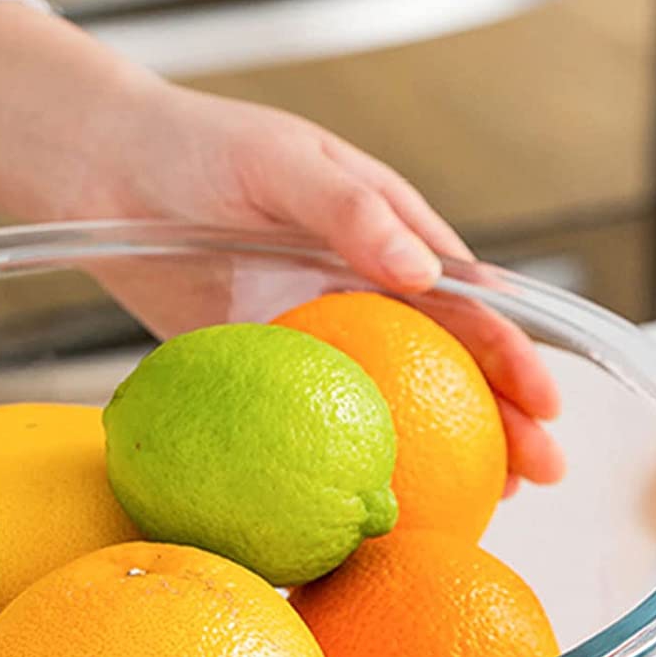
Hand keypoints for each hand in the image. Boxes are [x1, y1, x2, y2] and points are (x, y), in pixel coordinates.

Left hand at [0, 3, 563, 486]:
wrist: (109, 173)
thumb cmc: (200, 150)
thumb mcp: (281, 164)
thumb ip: (349, 210)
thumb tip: (422, 269)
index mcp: (386, 232)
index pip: (467, 300)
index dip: (512, 353)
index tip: (546, 406)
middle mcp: (360, 286)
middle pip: (446, 360)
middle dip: (502, 417)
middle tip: (539, 476)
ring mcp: (313, 330)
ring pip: (390, 396)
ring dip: (437, 448)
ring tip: (480, 506)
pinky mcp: (263, 362)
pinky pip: (314, 413)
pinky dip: (347, 454)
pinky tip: (365, 499)